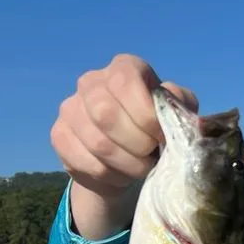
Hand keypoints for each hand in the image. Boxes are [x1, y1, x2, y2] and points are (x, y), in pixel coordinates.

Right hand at [50, 53, 198, 194]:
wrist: (127, 158)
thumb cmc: (155, 129)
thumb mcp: (175, 113)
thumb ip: (181, 106)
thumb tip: (183, 116)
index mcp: (123, 68)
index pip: (126, 81)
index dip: (146, 115)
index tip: (160, 137)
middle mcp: (91, 82)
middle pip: (106, 113)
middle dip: (137, 144)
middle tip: (151, 155)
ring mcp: (70, 108)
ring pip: (96, 142)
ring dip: (127, 164)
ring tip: (140, 167)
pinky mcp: (60, 136)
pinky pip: (85, 162)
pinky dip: (110, 175)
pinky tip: (120, 173)